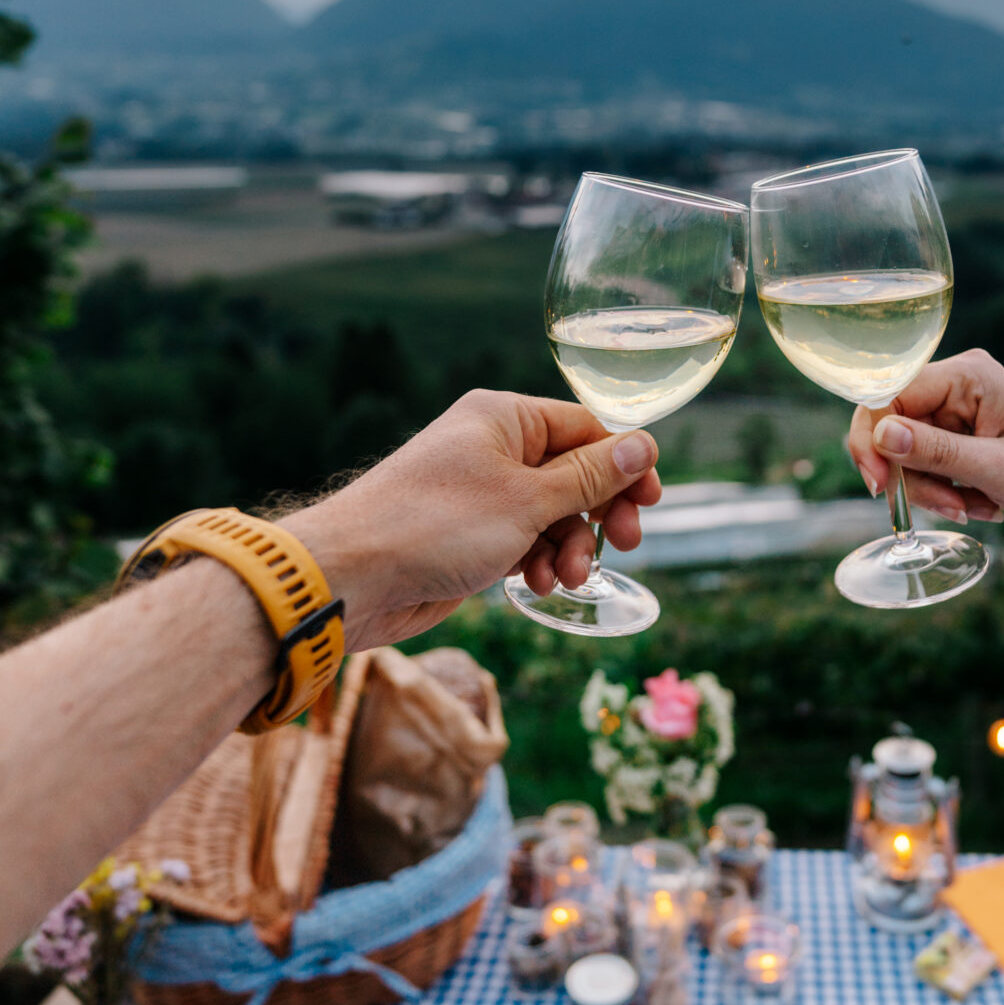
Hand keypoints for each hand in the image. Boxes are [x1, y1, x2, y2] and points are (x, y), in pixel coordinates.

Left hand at [285, 390, 661, 647]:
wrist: (353, 576)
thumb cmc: (433, 525)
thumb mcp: (527, 501)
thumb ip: (590, 476)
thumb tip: (643, 445)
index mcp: (504, 419)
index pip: (586, 428)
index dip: (624, 465)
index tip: (650, 504)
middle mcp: (492, 449)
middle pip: (574, 474)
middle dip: (599, 513)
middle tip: (623, 545)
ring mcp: (481, 494)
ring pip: (552, 515)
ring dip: (569, 547)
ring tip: (565, 578)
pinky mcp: (470, 536)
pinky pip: (524, 541)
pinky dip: (537, 562)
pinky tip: (534, 586)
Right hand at [846, 349, 1003, 538]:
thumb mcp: (1002, 470)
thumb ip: (939, 452)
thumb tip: (880, 434)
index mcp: (969, 375)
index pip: (889, 394)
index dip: (874, 439)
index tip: (882, 487)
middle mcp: (956, 383)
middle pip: (891, 427)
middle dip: (913, 476)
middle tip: (951, 508)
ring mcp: (953, 408)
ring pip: (902, 453)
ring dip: (932, 490)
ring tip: (976, 507)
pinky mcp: (955, 433)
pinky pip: (922, 464)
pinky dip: (942, 491)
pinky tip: (979, 502)